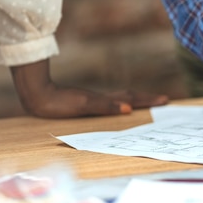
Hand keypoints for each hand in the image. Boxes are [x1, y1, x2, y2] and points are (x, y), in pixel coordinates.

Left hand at [10, 60, 168, 117]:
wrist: (37, 94)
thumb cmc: (59, 103)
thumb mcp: (84, 106)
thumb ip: (106, 106)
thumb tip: (128, 108)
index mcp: (106, 100)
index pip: (133, 99)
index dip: (149, 100)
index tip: (165, 100)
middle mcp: (103, 99)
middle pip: (131, 97)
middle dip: (148, 99)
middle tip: (164, 101)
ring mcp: (96, 100)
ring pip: (122, 98)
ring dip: (137, 100)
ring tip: (148, 102)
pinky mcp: (87, 103)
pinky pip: (112, 102)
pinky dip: (122, 103)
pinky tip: (120, 106)